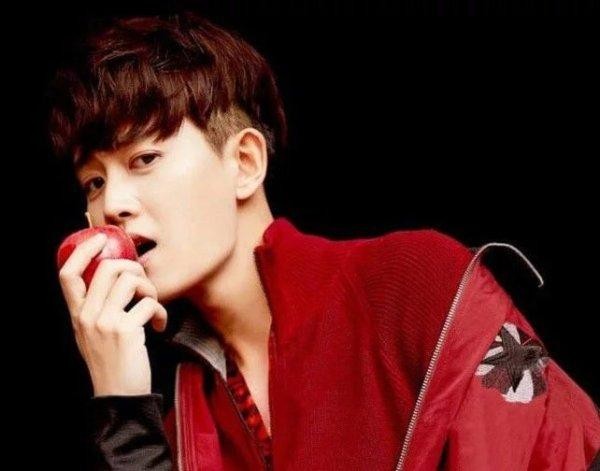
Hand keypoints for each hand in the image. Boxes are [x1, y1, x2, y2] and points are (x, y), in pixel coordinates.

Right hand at [57, 233, 167, 395]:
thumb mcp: (93, 334)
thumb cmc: (112, 362)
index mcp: (77, 314)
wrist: (119, 396)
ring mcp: (104, 322)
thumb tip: (117, 277)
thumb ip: (97, 308)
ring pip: (130, 279)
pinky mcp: (126, 331)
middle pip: (107, 268)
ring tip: (152, 306)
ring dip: (149, 289)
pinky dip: (161, 312)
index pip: (67, 273)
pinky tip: (159, 325)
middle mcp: (86, 316)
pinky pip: (149, 303)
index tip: (100, 240)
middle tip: (144, 287)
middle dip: (134, 269)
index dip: (83, 251)